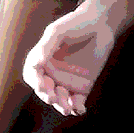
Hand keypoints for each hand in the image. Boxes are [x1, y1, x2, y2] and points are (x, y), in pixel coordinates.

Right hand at [22, 0, 118, 116]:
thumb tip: (36, 63)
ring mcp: (67, 81)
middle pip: (44, 90)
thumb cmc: (76, 23)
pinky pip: (76, 102)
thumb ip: (46, 46)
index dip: (34, 81)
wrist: (101, 24)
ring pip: (59, 100)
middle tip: (52, 98)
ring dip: (61, 106)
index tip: (41, 84)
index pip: (32, 74)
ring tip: (67, 108)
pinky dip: (76, 108)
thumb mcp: (58, 31)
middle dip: (46, 96)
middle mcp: (52, 73)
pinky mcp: (83, 86)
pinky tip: (79, 109)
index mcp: (42, 60)